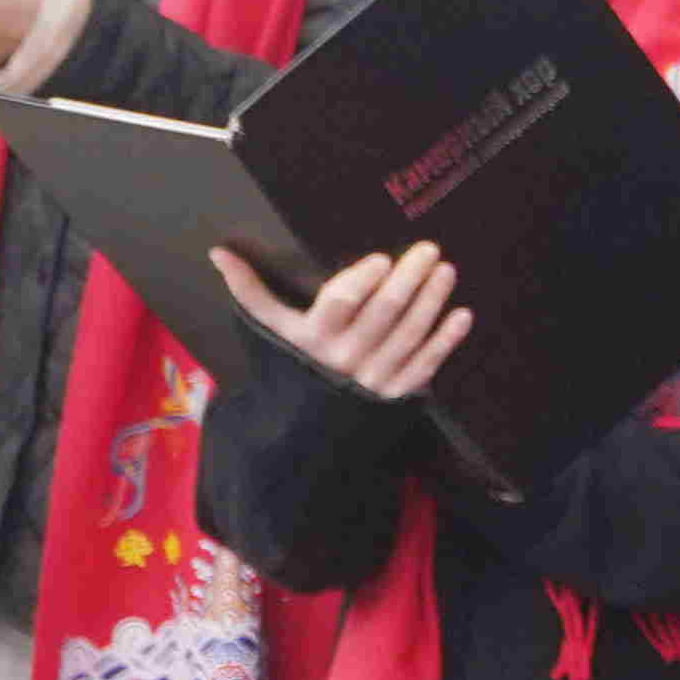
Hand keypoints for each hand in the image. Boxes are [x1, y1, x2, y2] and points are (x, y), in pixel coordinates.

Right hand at [223, 242, 469, 406]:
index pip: (340, 303)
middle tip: (429, 249)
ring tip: (445, 271)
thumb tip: (218, 252)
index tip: (382, 260)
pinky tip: (462, 314)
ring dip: (431, 300)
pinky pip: (426, 364)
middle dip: (409, 278)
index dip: (362, 281)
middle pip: (384, 312)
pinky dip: (445, 340)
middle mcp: (344, 357)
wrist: (302, 430)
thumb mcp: (270, 330)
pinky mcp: (396, 394)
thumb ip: (249, 291)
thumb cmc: (288, 366)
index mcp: (312, 338)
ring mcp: (374, 376)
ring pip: (409, 333)